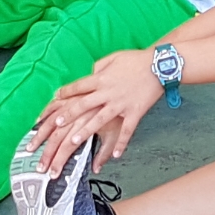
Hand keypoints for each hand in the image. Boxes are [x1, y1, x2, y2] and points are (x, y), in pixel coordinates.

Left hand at [26, 49, 164, 165]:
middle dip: (67, 116)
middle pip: (83, 105)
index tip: (54, 100)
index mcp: (101, 78)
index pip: (78, 86)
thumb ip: (99, 68)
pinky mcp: (134, 112)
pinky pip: (127, 131)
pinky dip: (122, 144)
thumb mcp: (113, 58)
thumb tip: (89, 74)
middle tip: (55, 126)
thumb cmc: (137, 60)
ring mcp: (120, 104)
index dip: (65, 93)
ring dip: (86, 131)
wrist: (160, 64)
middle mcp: (108, 92)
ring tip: (74, 141)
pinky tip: (116, 155)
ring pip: (100, 120)